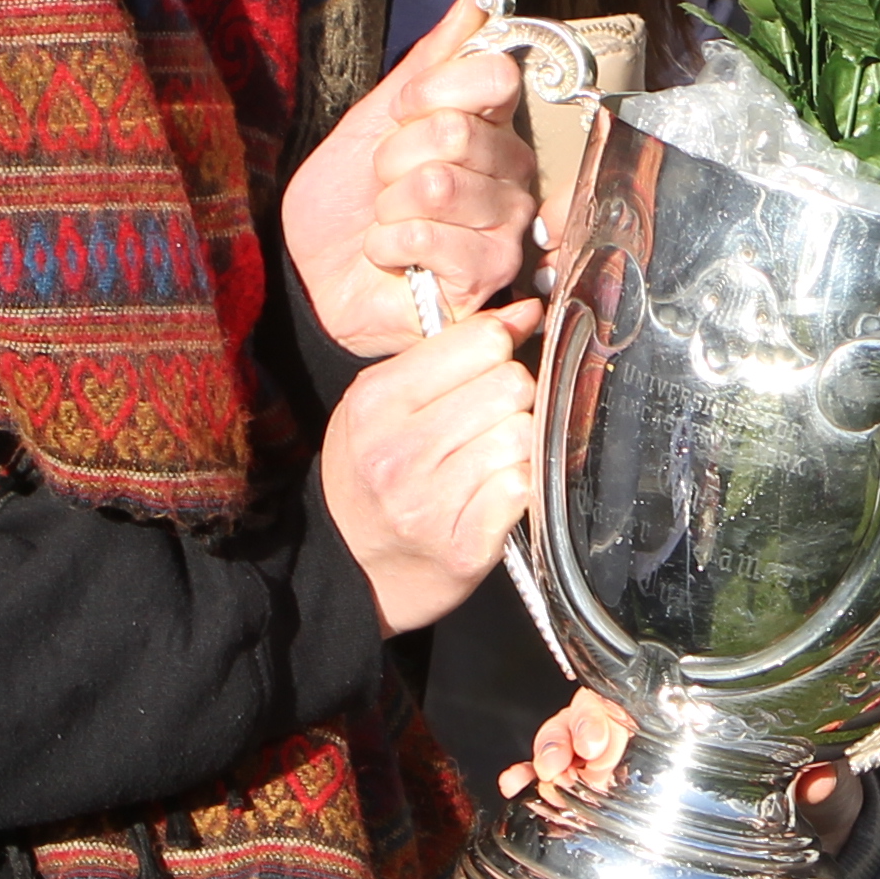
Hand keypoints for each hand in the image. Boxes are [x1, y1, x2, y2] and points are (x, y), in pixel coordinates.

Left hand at [283, 0, 543, 357]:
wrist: (316, 276)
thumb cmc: (348, 203)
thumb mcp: (373, 120)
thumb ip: (428, 62)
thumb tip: (477, 3)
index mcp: (490, 126)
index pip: (495, 77)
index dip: (430, 91)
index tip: (401, 114)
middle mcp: (511, 172)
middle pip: (456, 131)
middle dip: (393, 158)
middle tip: (384, 183)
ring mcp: (506, 224)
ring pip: (439, 184)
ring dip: (388, 206)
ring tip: (389, 221)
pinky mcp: (489, 271)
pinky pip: (426, 235)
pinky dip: (386, 245)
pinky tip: (393, 256)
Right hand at [319, 301, 541, 631]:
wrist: (352, 567)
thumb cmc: (374, 473)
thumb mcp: (385, 401)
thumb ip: (452, 351)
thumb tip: (527, 312)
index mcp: (376, 401)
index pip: (482, 342)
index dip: (500, 348)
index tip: (493, 366)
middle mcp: (399, 451)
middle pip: (511, 385)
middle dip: (514, 398)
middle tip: (491, 419)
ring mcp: (431, 502)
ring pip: (525, 435)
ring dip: (519, 445)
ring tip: (490, 458)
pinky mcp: (465, 546)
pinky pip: (525, 487)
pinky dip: (520, 487)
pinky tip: (494, 493)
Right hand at [503, 688, 855, 831]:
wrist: (795, 839)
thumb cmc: (798, 796)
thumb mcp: (816, 792)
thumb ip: (819, 785)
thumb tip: (820, 779)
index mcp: (692, 717)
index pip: (640, 694)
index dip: (614, 707)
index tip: (606, 738)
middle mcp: (649, 732)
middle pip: (593, 712)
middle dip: (573, 730)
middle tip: (579, 759)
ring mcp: (622, 765)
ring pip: (569, 742)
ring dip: (547, 751)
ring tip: (537, 776)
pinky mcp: (605, 802)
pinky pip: (560, 784)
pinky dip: (530, 783)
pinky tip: (514, 793)